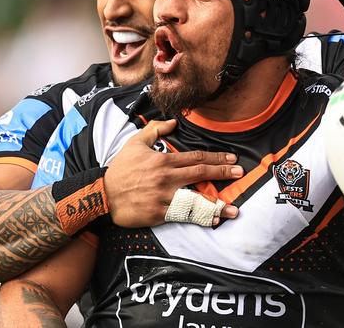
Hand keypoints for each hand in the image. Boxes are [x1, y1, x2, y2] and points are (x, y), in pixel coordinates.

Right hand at [104, 119, 241, 227]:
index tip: (231, 159)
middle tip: (239, 173)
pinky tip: (212, 221)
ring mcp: (164, 197)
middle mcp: (167, 178)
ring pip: (195, 198)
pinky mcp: (159, 213)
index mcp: (163, 160)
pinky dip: (198, 218)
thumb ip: (154, 130)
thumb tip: (174, 122)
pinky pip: (183, 215)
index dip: (216, 158)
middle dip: (222, 172)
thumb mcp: (135, 143)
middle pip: (200, 173)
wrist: (104, 194)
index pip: (196, 157)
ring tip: (233, 209)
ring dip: (216, 204)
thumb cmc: (121, 169)